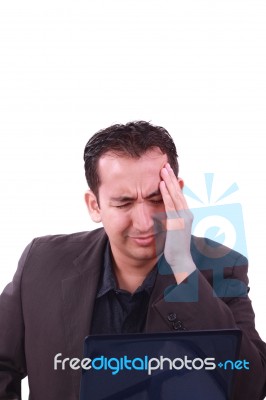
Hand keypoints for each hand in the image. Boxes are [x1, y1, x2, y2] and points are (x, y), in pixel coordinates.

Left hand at [159, 163, 195, 282]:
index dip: (173, 183)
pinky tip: (160, 185)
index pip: (179, 195)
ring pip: (175, 195)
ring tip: (163, 170)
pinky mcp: (177, 222)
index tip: (167, 173)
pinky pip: (170, 205)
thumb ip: (170, 220)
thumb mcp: (173, 230)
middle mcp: (187, 214)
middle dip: (171, 178)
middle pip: (178, 192)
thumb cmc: (174, 248)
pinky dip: (165, 194)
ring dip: (169, 182)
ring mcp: (183, 218)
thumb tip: (166, 213)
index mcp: (186, 215)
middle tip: (165, 165)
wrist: (180, 260)